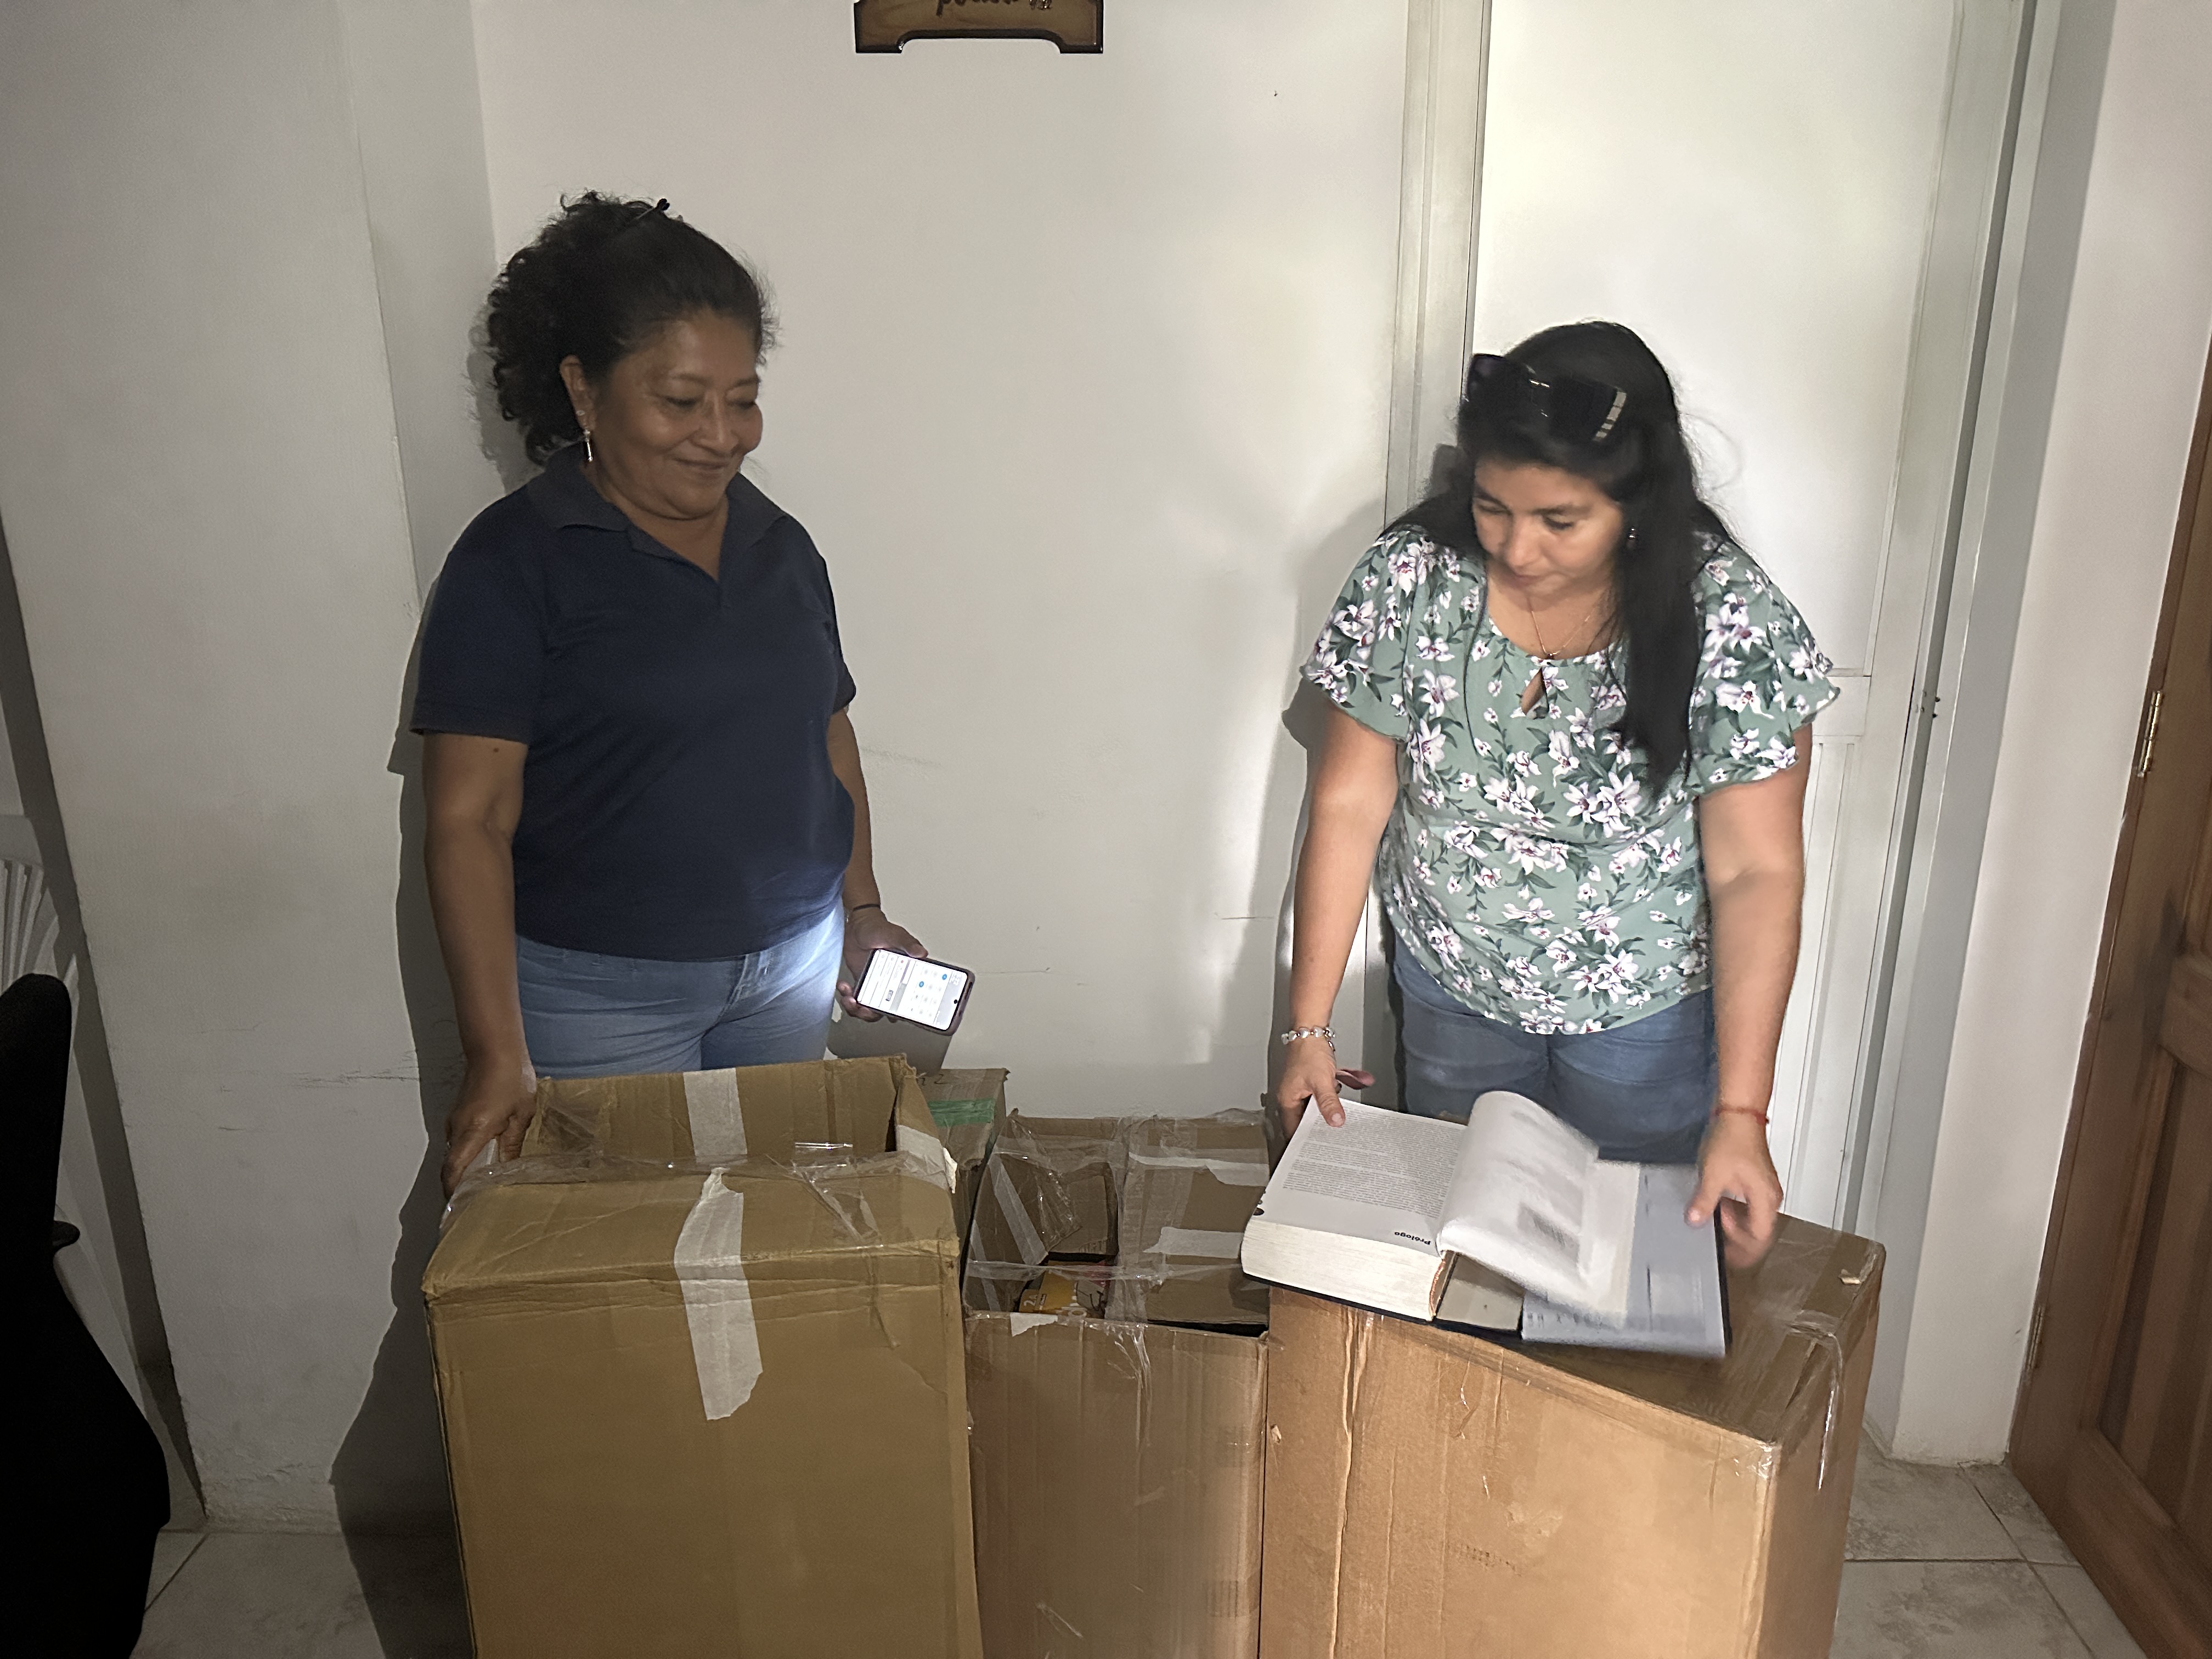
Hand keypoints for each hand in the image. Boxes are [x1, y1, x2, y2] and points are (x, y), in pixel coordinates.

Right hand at [442, 1055, 537, 1194]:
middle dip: (460, 1185)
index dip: (453, 1191)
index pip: (453, 1170)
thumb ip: (512, 1144)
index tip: (458, 1207)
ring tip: (482, 1186)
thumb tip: (507, 1169)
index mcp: (473, 1131)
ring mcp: (455, 1121)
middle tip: (475, 1203)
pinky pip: (459, 1141)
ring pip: (455, 1154)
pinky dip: (467, 1155)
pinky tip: (485, 1159)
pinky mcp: (458, 1115)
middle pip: (451, 1165)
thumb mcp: (520, 1115)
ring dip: (465, 1169)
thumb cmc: (511, 1079)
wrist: (495, 1050)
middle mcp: (457, 1128)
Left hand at [838, 906, 925, 1019]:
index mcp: (907, 974)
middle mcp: (893, 983)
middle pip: (889, 1009)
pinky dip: (849, 999)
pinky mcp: (863, 984)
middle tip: (864, 1008)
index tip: (893, 1014)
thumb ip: (907, 944)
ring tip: (850, 999)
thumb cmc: (877, 928)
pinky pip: (858, 999)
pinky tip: (844, 987)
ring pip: (872, 1008)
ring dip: (859, 1010)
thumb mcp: (894, 934)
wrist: (856, 926)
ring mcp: (877, 985)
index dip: (903, 1011)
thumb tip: (921, 953)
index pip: (910, 998)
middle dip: (874, 1013)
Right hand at [1273, 1034, 1374, 1133]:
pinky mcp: (1308, 1084)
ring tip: (1335, 1119)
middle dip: (1318, 1127)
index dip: (1304, 1140)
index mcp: (1287, 1100)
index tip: (1316, 1148)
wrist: (1310, 1031)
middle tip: (1330, 1136)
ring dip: (1324, 1113)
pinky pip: (1317, 1099)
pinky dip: (1327, 1101)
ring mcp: (1299, 1090)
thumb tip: (1335, 1121)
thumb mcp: (1322, 1081)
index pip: (1293, 1129)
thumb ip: (1329, 1103)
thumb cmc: (1309, 1052)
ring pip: (1312, 1110)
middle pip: (1304, 1121)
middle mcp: (1291, 1097)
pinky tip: (1336, 1101)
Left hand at [1688, 1112, 1782, 1269]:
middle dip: (1738, 1239)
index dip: (1743, 1250)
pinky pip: (1749, 1206)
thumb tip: (1695, 1221)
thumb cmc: (1732, 1139)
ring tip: (1714, 1220)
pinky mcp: (1757, 1181)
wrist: (1739, 1114)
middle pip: (1758, 1231)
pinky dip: (1735, 1211)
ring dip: (1734, 1224)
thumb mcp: (1713, 1175)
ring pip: (1754, 1219)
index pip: (1759, 1237)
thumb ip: (1704, 1201)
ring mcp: (1765, 1189)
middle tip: (1717, 1241)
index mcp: (1765, 1199)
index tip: (1726, 1256)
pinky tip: (1718, 1204)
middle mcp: (1770, 1196)